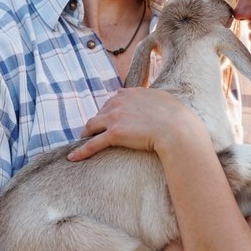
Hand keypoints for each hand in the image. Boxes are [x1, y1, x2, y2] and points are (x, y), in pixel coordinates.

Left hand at [68, 88, 203, 161]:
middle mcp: (120, 101)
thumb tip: (151, 97)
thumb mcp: (164, 98)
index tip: (109, 117)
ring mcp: (115, 117)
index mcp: (131, 92)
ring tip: (83, 140)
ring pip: (92, 125)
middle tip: (95, 132)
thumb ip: (152, 96)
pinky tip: (73, 158)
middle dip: (98, 122)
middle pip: (101, 112)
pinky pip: (92, 143)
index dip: (110, 110)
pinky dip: (81, 151)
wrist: (177, 130)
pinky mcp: (113, 134)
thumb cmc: (176, 117)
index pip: (114, 99)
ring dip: (86, 133)